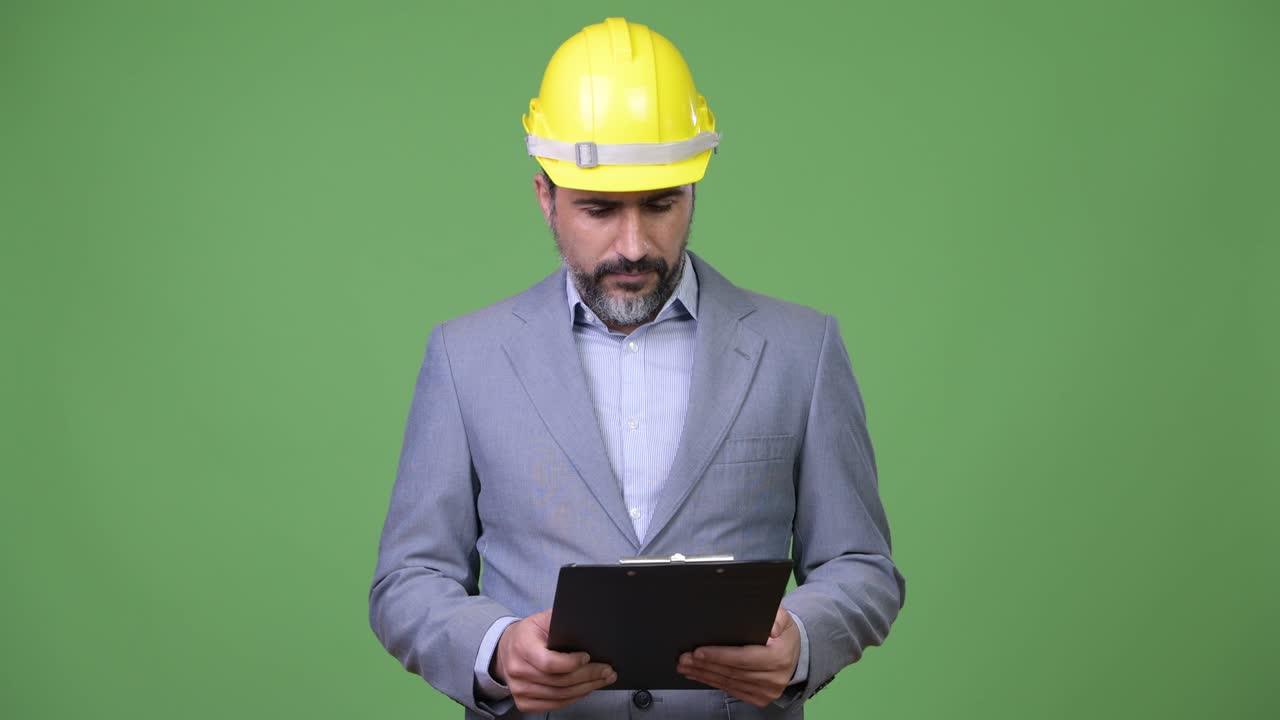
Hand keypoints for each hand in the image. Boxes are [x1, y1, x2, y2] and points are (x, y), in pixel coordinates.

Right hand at [492, 609, 616, 711]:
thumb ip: (561, 621)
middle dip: (588, 676)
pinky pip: (553, 705)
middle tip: (607, 671)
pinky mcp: (522, 702)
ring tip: (602, 679)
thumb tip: (588, 623)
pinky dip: (573, 699)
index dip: (572, 663)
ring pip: (559, 696)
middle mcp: (518, 670)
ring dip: (585, 689)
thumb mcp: (542, 619)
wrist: (505, 649)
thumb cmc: (529, 633)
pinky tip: (585, 689)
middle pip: (559, 682)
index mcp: (522, 646)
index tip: (588, 656)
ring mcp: (519, 689)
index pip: (549, 663)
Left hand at [677, 607, 800, 707]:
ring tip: (686, 666)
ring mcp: (766, 691)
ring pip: (729, 683)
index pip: (743, 658)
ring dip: (704, 675)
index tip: (699, 652)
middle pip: (732, 672)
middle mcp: (774, 678)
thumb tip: (770, 627)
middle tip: (685, 658)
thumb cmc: (783, 634)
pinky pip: (731, 690)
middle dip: (705, 665)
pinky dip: (713, 683)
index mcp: (779, 657)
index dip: (719, 656)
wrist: (794, 654)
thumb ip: (777, 617)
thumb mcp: (783, 619)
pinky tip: (699, 675)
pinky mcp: (759, 698)